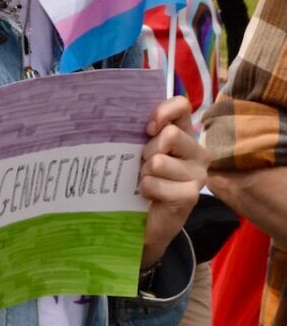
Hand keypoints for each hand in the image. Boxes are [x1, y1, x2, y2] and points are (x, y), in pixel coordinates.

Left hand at [139, 96, 208, 269]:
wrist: (146, 221)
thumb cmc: (144, 178)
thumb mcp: (143, 149)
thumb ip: (146, 132)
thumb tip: (126, 112)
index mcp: (187, 136)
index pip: (181, 105)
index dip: (162, 112)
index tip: (148, 129)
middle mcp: (199, 153)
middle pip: (169, 135)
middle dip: (148, 151)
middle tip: (145, 166)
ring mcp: (198, 176)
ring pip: (159, 161)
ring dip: (144, 173)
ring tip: (147, 182)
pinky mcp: (190, 196)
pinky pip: (154, 183)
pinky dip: (145, 189)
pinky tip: (151, 197)